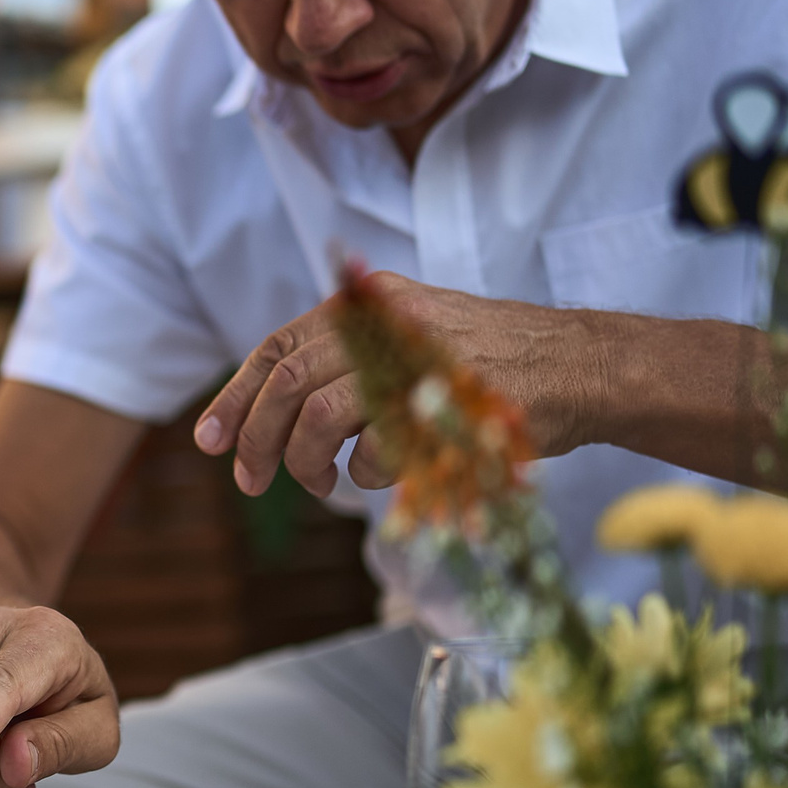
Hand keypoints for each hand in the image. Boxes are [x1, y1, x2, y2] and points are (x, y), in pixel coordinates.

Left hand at [195, 272, 607, 496]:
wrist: (578, 365)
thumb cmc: (489, 362)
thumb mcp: (412, 335)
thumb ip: (350, 358)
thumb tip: (274, 416)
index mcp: (370, 304)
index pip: (278, 344)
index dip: (235, 394)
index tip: (209, 441)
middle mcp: (385, 324)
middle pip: (288, 381)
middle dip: (256, 437)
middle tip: (251, 480)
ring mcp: (415, 363)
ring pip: (320, 417)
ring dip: (307, 462)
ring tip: (321, 483)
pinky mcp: (445, 406)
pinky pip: (376, 451)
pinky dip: (368, 474)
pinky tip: (384, 474)